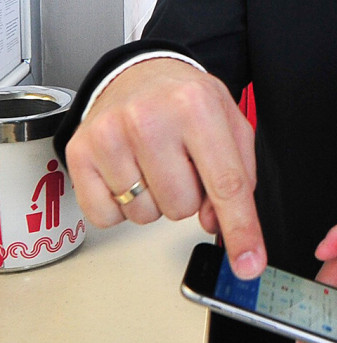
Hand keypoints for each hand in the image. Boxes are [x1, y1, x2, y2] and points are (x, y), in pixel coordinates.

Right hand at [65, 58, 265, 277]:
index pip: (226, 185)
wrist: (139, 73)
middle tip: (181, 163)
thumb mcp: (232, 127)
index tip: (248, 264)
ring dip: (155, 200)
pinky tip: (127, 173)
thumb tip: (217, 224)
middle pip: (182, 208)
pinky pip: (106, 217)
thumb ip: (239, 178)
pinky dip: (121, 206)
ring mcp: (109, 135)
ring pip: (145, 215)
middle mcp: (150, 118)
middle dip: (189, 196)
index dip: (240, 231)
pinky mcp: (78, 152)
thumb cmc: (187, 104)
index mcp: (197, 108)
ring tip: (155, 164)